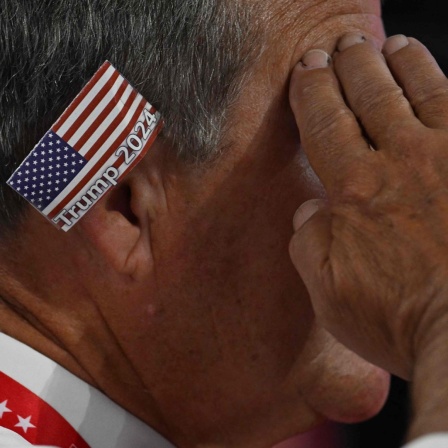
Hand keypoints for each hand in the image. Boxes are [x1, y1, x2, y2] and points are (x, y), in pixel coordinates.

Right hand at [289, 34, 447, 438]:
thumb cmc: (400, 319)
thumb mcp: (329, 291)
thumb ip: (309, 243)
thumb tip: (310, 210)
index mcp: (355, 189)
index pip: (325, 122)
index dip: (313, 91)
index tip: (306, 69)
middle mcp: (402, 161)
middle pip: (370, 95)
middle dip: (350, 66)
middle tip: (339, 46)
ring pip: (421, 91)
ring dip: (400, 64)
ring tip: (389, 44)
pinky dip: (447, 87)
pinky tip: (440, 77)